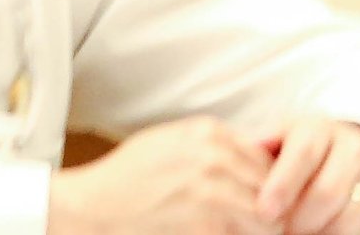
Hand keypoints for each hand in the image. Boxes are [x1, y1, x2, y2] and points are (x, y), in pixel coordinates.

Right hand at [52, 116, 279, 234]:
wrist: (87, 210)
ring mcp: (211, 194)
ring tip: (247, 233)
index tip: (266, 204)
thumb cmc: (124, 179)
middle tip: (269, 227)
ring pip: (266, 217)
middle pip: (272, 188)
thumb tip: (253, 157)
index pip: (266, 158)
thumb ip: (213, 145)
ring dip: (261, 230)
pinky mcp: (205, 228)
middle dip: (272, 211)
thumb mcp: (170, 142)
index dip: (270, 185)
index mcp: (209, 133)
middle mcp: (215, 158)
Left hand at [252, 120, 359, 234]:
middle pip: (327, 192)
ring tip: (300, 232)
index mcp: (318, 128)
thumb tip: (243, 152)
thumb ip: (259, 149)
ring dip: (319, 234)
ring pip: (347, 217)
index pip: (304, 152)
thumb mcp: (277, 144)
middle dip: (299, 221)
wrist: (346, 155)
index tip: (265, 211)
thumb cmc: (299, 155)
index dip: (283, 184)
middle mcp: (354, 145)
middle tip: (281, 232)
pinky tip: (325, 231)